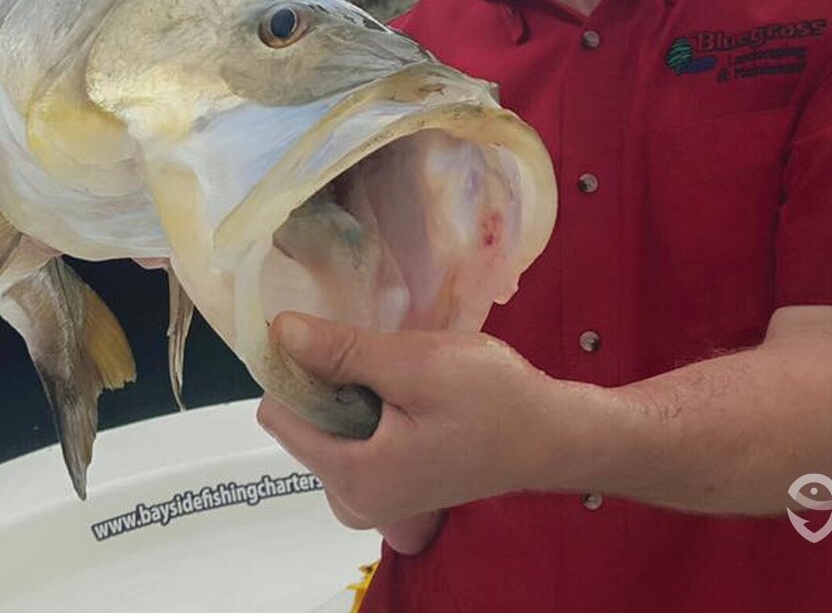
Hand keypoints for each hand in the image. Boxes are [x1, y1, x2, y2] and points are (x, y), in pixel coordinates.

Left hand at [256, 312, 554, 540]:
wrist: (551, 434)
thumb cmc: (495, 400)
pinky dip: (367, 407)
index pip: (280, 414)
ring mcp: (371, 497)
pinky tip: (404, 391)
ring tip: (398, 373)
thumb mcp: (418, 364)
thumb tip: (279, 331)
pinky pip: (351, 437)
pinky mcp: (389, 484)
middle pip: (300, 423)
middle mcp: (353, 500)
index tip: (332, 338)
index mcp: (354, 479)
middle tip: (380, 356)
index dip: (296, 368)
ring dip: (350, 391)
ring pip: (326, 426)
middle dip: (328, 381)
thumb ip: (344, 352)